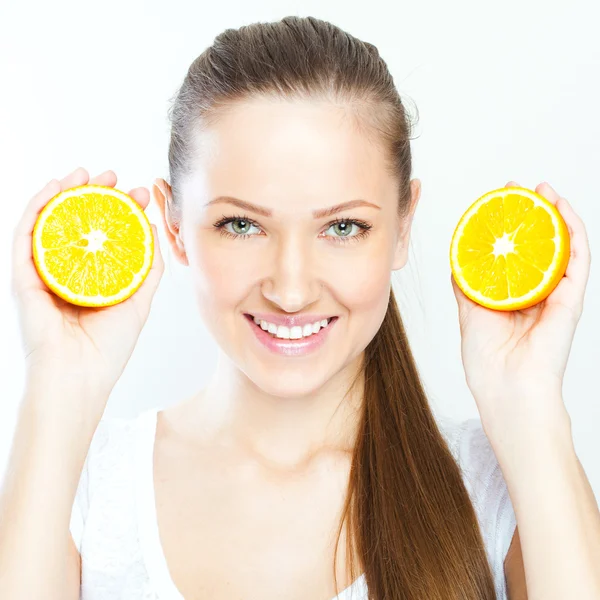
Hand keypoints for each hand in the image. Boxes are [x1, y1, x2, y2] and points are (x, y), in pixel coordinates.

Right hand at [12, 167, 164, 401]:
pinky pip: (25, 235)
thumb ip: (148, 267)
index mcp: (91, 276)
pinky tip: (54, 190)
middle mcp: (66, 271)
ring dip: (64, 192)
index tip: (139, 193)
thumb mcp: (138, 300)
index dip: (119, 209)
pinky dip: (37, 209)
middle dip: (93, 194)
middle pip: (75, 221)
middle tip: (113, 176)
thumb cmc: (109, 347)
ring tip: (85, 174)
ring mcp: (42, 272)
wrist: (79, 378)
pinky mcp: (22, 278)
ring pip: (49, 221)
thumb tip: (153, 228)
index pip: (103, 233)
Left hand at [451, 181, 590, 424]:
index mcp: (516, 297)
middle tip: (518, 189)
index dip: (510, 227)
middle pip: (540, 244)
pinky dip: (573, 232)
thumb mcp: (470, 315)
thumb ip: (468, 288)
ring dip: (556, 213)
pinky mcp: (572, 300)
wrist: (505, 388)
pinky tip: (562, 210)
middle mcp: (538, 293)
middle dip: (531, 213)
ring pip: (563, 246)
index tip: (498, 204)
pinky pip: (577, 259)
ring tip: (542, 190)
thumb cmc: (487, 362)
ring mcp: (557, 295)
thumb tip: (458, 261)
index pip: (517, 253)